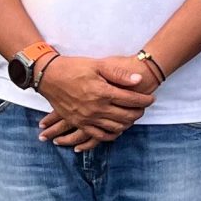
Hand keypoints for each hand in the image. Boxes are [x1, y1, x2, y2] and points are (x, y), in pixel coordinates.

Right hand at [36, 55, 154, 149]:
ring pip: (114, 128)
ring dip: (127, 124)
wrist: (49, 77)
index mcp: (102, 92)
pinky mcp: (78, 123)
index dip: (144, 100)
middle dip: (139, 113)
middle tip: (144, 108)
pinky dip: (110, 135)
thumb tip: (138, 79)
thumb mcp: (97, 65)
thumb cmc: (74, 67)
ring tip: (133, 117)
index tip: (151, 98)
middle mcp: (96, 108)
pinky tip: (117, 131)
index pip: (131, 100)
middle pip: (125, 116)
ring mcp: (87, 118)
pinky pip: (98, 136)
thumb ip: (119, 74)